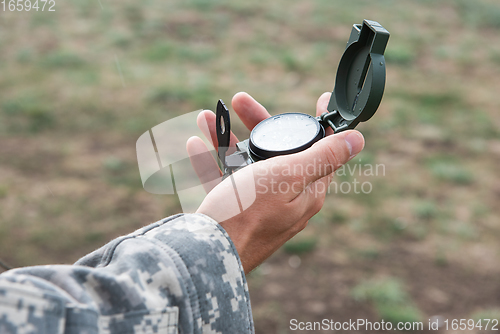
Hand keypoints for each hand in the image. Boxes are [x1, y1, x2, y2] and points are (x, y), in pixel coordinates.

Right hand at [187, 92, 363, 272]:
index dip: (321, 123)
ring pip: (245, 164)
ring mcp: (258, 206)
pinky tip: (194, 145)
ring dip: (226, 139)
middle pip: (277, 152)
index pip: (322, 150)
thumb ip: (322, 157)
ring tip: (206, 118)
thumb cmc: (247, 213)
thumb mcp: (287, 177)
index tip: (321, 99)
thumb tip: (358, 140)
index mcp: (306, 190)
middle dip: (257, 123)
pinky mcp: (234, 213)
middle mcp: (285, 198)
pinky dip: (210, 162)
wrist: (206, 255)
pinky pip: (224, 181)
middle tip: (240, 101)